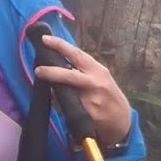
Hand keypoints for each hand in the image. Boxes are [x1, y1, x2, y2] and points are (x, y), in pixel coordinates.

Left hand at [34, 34, 131, 150]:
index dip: (59, 45)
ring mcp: (91, 100)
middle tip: (37, 70)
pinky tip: (59, 104)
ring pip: (64, 93)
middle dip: (50, 72)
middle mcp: (95, 83)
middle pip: (69, 75)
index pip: (77, 54)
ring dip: (54, 91)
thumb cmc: (108, 95)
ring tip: (50, 89)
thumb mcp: (100, 77)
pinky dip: (59, 105)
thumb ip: (82, 70)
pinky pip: (65, 108)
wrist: (122, 122)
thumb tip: (57, 62)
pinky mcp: (87, 115)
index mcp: (98, 70)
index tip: (45, 39)